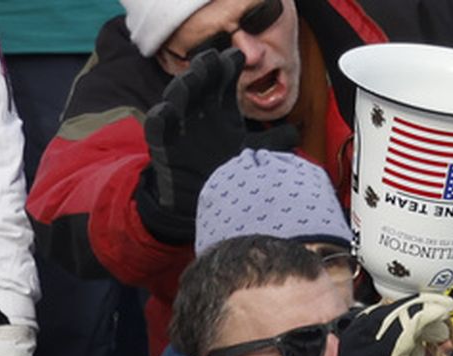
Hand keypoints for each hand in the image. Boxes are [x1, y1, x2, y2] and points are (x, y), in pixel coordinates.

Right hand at [134, 47, 254, 245]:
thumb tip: (294, 134)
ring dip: (184, 87)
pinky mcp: (163, 144)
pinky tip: (165, 112)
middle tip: (213, 58)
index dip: (228, 68)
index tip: (238, 57)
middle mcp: (199, 113)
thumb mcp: (250, 154)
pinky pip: (158, 128)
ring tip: (193, 78)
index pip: (223, 82)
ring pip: (177, 100)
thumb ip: (271, 144)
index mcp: (220, 111)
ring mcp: (179, 126)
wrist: (200, 200)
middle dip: (205, 70)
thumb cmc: (226, 171)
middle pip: (201, 84)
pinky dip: (160, 120)